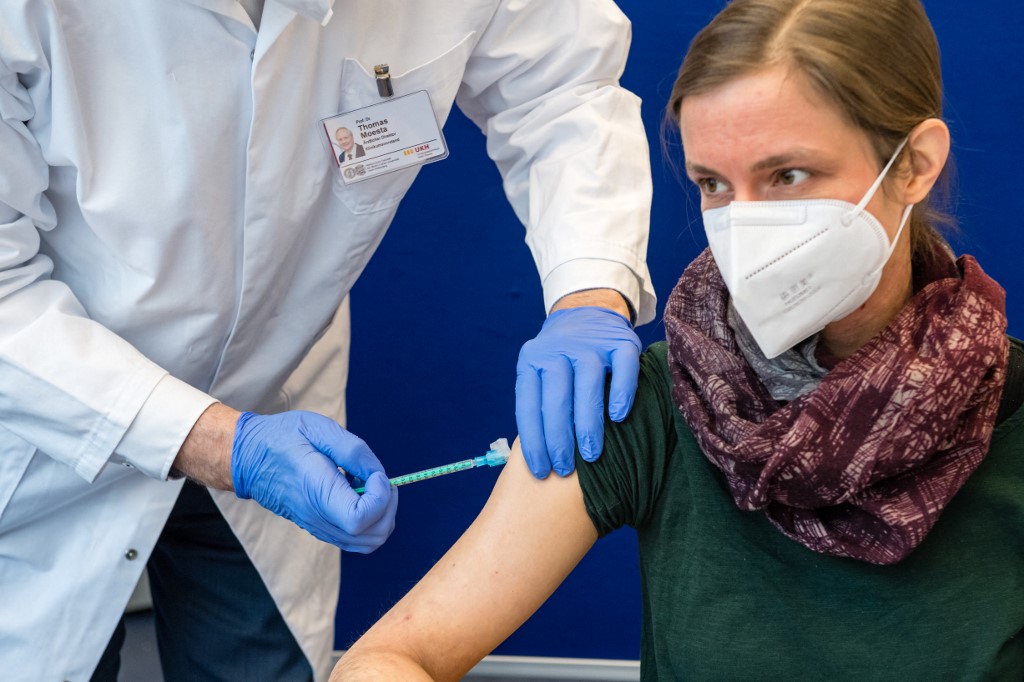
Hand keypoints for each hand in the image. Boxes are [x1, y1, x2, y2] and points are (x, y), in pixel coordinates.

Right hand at [231, 411, 397, 552]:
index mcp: (317, 492)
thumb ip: (354, 451)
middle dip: (388, 508)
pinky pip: (355, 538)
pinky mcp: (319, 527)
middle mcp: (318, 517)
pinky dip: (369, 519)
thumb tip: (378, 474)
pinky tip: (356, 492)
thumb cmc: (282, 438)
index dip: (381, 498)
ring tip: (367, 484)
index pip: (360, 519)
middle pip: (371, 537)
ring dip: (380, 514)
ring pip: (367, 542)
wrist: (248, 458)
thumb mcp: (319, 429)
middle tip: (378, 478)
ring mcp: (318, 527)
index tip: (376, 474)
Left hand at [515, 306, 640, 477]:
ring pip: (587, 386)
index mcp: (532, 360)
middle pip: (556, 399)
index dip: (534, 441)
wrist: (587, 310)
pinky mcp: (621, 342)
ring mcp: (591, 344)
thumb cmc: (561, 358)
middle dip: (559, 439)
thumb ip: (539, 404)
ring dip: (588, 424)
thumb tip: (540, 457)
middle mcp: (558, 350)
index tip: (541, 470)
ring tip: (590, 455)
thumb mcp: (540, 372)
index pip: (528, 405)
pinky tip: (619, 418)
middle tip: (565, 469)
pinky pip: (623, 370)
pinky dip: (621, 395)